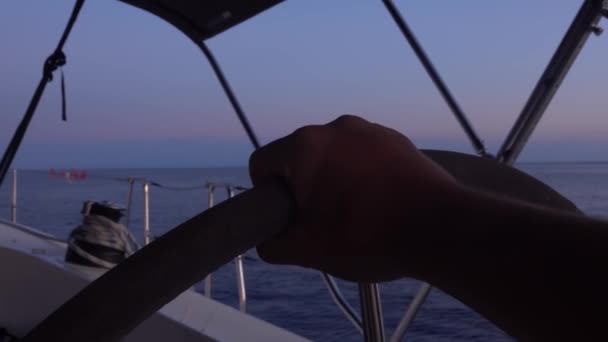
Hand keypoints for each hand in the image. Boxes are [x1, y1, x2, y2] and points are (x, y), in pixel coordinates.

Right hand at [249, 115, 458, 281]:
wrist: (440, 229)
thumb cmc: (368, 237)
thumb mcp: (309, 250)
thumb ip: (274, 245)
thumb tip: (269, 242)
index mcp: (305, 147)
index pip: (262, 163)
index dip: (266, 194)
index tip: (287, 216)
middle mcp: (335, 127)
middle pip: (298, 156)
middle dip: (302, 186)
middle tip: (320, 219)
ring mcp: (369, 129)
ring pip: (332, 154)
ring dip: (332, 178)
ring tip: (354, 211)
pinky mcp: (395, 138)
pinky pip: (363, 152)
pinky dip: (361, 172)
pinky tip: (378, 200)